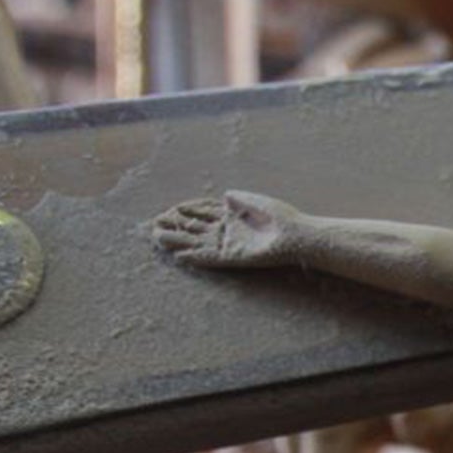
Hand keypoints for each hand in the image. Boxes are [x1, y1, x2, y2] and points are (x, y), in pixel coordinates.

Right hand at [151, 190, 300, 267]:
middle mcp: (228, 231)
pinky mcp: (234, 258)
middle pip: (196, 228)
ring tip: (158, 238)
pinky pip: (210, 257)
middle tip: (155, 223)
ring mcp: (229, 245)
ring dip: (178, 241)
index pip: (204, 212)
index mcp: (233, 216)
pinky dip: (194, 256)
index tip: (171, 209)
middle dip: (176, 226)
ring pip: (197, 243)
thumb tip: (224, 194)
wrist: (296, 236)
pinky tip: (179, 255)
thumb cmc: (283, 218)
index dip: (187, 211)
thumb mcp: (259, 202)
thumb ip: (240, 199)